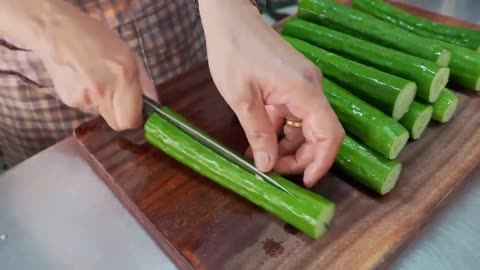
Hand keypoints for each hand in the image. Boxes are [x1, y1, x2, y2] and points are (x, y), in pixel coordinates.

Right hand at [1, 0, 156, 129]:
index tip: (138, 112)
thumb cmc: (97, 39)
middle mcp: (103, 91)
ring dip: (106, 103)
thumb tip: (154, 106)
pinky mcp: (69, 100)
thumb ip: (144, 84)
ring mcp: (83, 98)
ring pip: (103, 114)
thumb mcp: (130, 56)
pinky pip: (88, 107)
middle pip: (118, 124)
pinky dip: (91, 97)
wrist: (55, 31)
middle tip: (121, 97)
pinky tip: (85, 79)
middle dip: (123, 115)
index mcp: (123, 77)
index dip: (136, 119)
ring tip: (98, 78)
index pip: (131, 121)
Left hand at [198, 0, 344, 186]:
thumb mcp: (242, 99)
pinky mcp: (293, 84)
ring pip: (306, 126)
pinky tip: (260, 139)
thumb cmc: (234, 51)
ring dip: (287, 145)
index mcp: (304, 91)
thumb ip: (258, 133)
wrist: (230, 18)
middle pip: (319, 134)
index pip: (329, 134)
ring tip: (260, 156)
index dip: (321, 162)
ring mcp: (303, 85)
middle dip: (300, 157)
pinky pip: (294, 114)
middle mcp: (311, 88)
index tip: (305, 182)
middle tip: (272, 170)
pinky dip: (281, 130)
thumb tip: (267, 166)